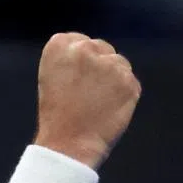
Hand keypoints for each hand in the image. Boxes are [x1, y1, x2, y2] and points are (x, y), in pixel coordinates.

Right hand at [33, 33, 141, 169]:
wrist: (68, 143)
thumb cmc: (56, 114)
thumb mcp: (51, 76)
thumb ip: (70, 58)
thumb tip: (93, 53)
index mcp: (59, 45)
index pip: (78, 40)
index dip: (80, 61)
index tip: (76, 78)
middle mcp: (84, 48)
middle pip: (101, 48)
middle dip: (99, 66)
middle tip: (89, 92)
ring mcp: (109, 65)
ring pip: (119, 63)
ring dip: (114, 79)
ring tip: (98, 102)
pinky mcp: (129, 82)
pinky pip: (131, 82)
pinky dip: (124, 94)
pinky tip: (110, 108)